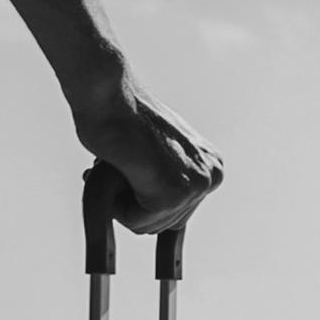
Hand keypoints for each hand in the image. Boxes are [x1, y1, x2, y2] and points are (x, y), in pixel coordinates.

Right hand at [68, 59, 222, 235]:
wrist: (109, 95)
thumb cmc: (122, 117)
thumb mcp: (159, 151)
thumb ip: (165, 174)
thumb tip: (149, 197)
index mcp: (210, 165)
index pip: (178, 211)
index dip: (145, 198)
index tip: (133, 173)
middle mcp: (210, 176)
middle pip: (166, 222)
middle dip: (136, 202)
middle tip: (121, 170)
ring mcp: (195, 186)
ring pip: (150, 224)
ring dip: (124, 202)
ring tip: (120, 167)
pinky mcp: (173, 193)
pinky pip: (136, 221)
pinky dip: (117, 204)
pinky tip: (119, 171)